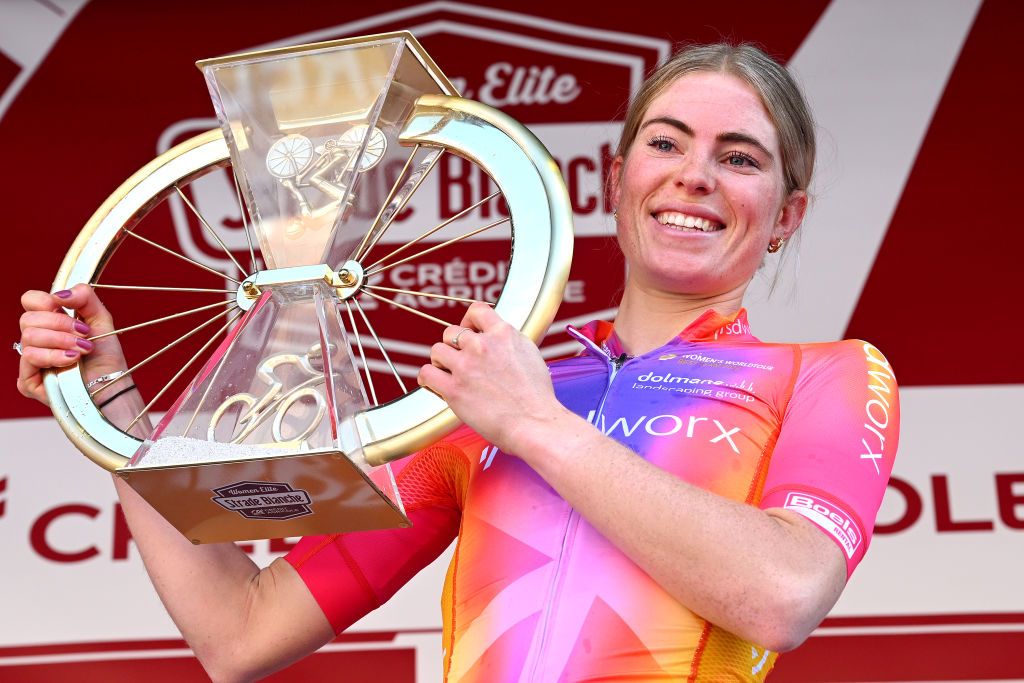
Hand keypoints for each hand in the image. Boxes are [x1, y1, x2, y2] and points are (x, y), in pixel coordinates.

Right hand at [17, 284, 126, 404]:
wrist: (112, 384)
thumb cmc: (106, 357)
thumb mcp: (101, 320)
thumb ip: (84, 297)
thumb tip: (60, 294)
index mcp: (50, 323)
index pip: (30, 301)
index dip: (44, 301)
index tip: (65, 308)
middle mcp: (37, 340)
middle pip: (28, 319)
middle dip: (60, 324)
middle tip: (83, 334)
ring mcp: (31, 361)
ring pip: (29, 337)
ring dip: (61, 341)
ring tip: (82, 350)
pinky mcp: (28, 381)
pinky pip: (29, 357)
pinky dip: (54, 357)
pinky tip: (71, 361)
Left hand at [418, 303, 566, 453]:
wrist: (534, 423)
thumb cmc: (536, 397)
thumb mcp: (529, 354)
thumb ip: (508, 342)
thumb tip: (497, 339)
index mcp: (504, 334)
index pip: (477, 310)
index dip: (468, 321)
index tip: (469, 332)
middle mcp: (482, 346)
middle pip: (451, 332)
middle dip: (454, 346)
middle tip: (460, 362)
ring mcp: (466, 366)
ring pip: (437, 350)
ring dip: (441, 362)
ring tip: (450, 375)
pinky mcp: (453, 389)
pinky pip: (426, 373)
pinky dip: (428, 379)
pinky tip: (436, 386)